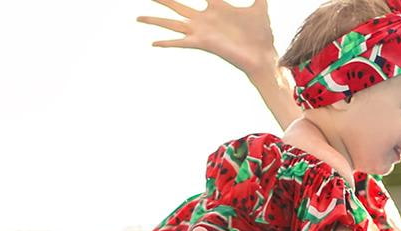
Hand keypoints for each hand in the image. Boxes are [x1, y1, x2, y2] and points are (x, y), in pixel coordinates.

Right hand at [139, 0, 278, 75]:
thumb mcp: (260, 7)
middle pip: (177, 5)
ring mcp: (202, 31)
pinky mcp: (203, 43)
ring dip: (155, 20)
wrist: (263, 56)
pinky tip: (153, 42)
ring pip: (173, 22)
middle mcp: (205, 19)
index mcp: (217, 7)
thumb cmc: (262, 35)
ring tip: (138, 17)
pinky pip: (181, 42)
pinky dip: (167, 43)